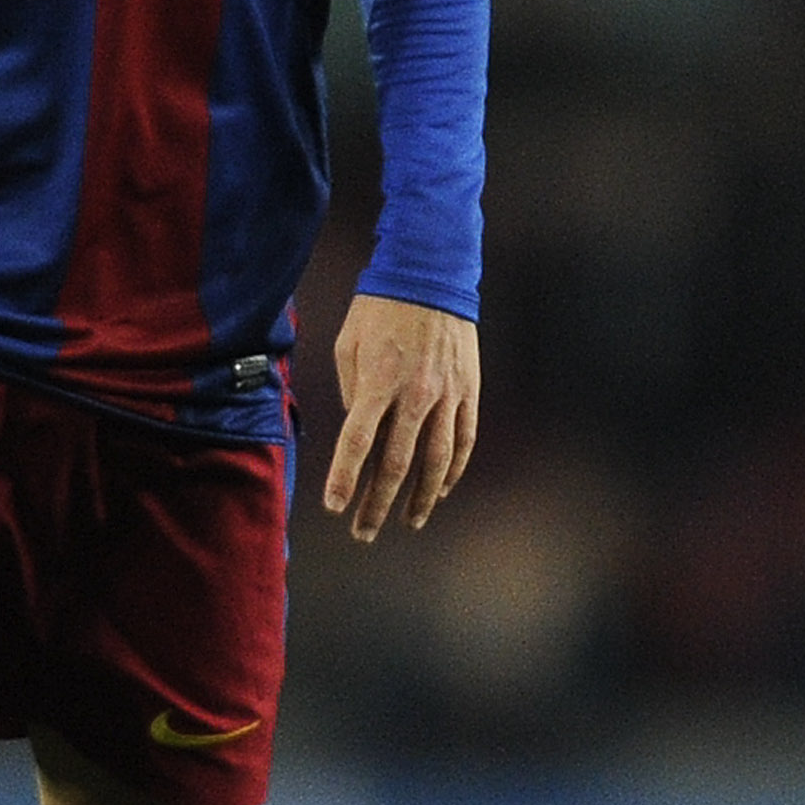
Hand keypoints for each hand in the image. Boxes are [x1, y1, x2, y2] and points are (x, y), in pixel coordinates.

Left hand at [323, 293, 478, 541]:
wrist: (431, 273)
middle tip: (363, 531)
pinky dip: (452, 471)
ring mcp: (447, 395)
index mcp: (378, 381)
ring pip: (436, 461)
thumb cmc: (379, 307)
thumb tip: (358, 427)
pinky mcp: (469, 391)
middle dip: (376, 503)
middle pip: (396, 463)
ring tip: (406, 522)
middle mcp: (415, 394)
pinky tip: (439, 490)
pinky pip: (463, 441)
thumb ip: (351, 390)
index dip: (344, 478)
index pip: (358, 442)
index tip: (334, 506)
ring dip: (418, 498)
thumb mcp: (348, 343)